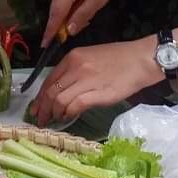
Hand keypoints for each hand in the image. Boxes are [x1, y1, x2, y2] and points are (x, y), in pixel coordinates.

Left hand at [30, 38, 156, 126]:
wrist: (141, 59)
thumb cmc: (118, 58)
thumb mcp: (90, 57)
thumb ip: (74, 72)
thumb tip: (60, 91)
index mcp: (72, 58)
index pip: (48, 80)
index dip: (40, 96)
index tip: (36, 108)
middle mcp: (76, 67)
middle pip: (50, 92)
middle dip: (42, 108)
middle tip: (40, 119)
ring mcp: (86, 80)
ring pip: (59, 100)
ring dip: (54, 113)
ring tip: (54, 120)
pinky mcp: (98, 93)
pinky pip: (75, 106)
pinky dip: (68, 113)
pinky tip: (68, 117)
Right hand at [43, 0, 122, 45]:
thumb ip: (83, 14)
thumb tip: (69, 31)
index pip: (56, 14)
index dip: (51, 31)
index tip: (45, 45)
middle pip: (56, 13)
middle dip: (63, 26)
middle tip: (82, 27)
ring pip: (58, 11)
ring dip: (68, 19)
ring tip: (87, 15)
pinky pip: (61, 5)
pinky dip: (69, 12)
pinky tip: (82, 9)